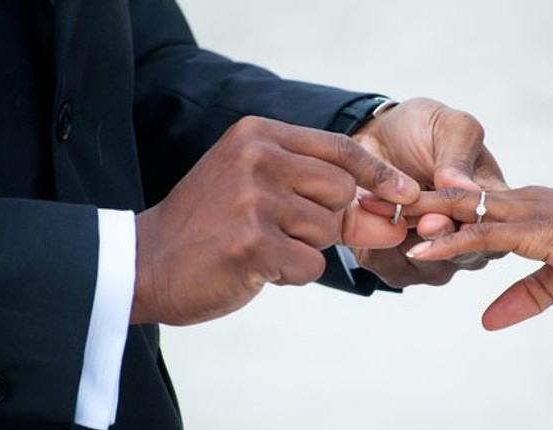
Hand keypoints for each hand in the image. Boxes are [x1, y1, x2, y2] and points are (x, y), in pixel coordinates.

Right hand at [132, 116, 418, 325]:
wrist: (147, 261)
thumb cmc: (211, 226)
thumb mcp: (262, 192)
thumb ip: (325, 198)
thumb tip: (392, 219)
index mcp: (259, 134)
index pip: (340, 148)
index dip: (378, 174)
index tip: (405, 193)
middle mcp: (258, 157)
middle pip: (341, 190)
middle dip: (326, 219)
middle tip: (284, 230)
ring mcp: (254, 198)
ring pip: (328, 230)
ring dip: (304, 249)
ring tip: (261, 246)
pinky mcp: (253, 242)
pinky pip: (311, 265)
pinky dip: (290, 274)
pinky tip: (254, 267)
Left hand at [351, 98, 507, 286]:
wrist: (375, 137)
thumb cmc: (420, 130)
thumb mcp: (447, 127)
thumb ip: (458, 155)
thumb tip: (465, 186)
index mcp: (493, 202)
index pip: (493, 226)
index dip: (469, 223)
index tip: (443, 212)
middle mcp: (472, 235)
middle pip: (467, 254)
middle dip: (439, 237)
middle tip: (419, 220)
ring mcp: (440, 255)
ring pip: (434, 269)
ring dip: (407, 243)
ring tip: (386, 212)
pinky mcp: (403, 264)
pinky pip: (397, 272)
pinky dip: (381, 250)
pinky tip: (372, 222)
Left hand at [360, 187, 552, 328]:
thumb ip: (524, 296)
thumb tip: (485, 322)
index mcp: (527, 209)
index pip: (470, 208)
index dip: (432, 211)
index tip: (396, 216)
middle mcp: (522, 202)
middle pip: (454, 200)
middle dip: (411, 204)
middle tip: (368, 205)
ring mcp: (528, 212)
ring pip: (460, 210)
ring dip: (417, 216)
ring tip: (377, 221)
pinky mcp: (538, 231)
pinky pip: (483, 233)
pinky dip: (449, 238)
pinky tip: (419, 245)